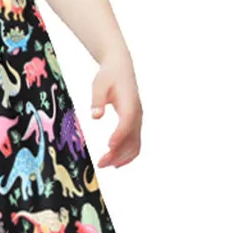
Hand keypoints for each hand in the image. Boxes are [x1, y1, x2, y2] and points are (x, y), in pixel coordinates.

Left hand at [90, 54, 142, 168]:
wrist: (120, 67)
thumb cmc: (108, 76)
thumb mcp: (99, 84)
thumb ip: (97, 100)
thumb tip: (95, 116)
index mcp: (130, 104)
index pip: (126, 124)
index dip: (119, 136)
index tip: (108, 147)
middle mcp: (137, 114)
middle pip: (132, 139)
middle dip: (118, 154)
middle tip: (100, 163)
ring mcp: (138, 120)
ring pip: (135, 144)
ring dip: (122, 157)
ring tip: (105, 165)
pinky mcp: (134, 123)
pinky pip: (135, 143)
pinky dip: (127, 154)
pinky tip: (116, 162)